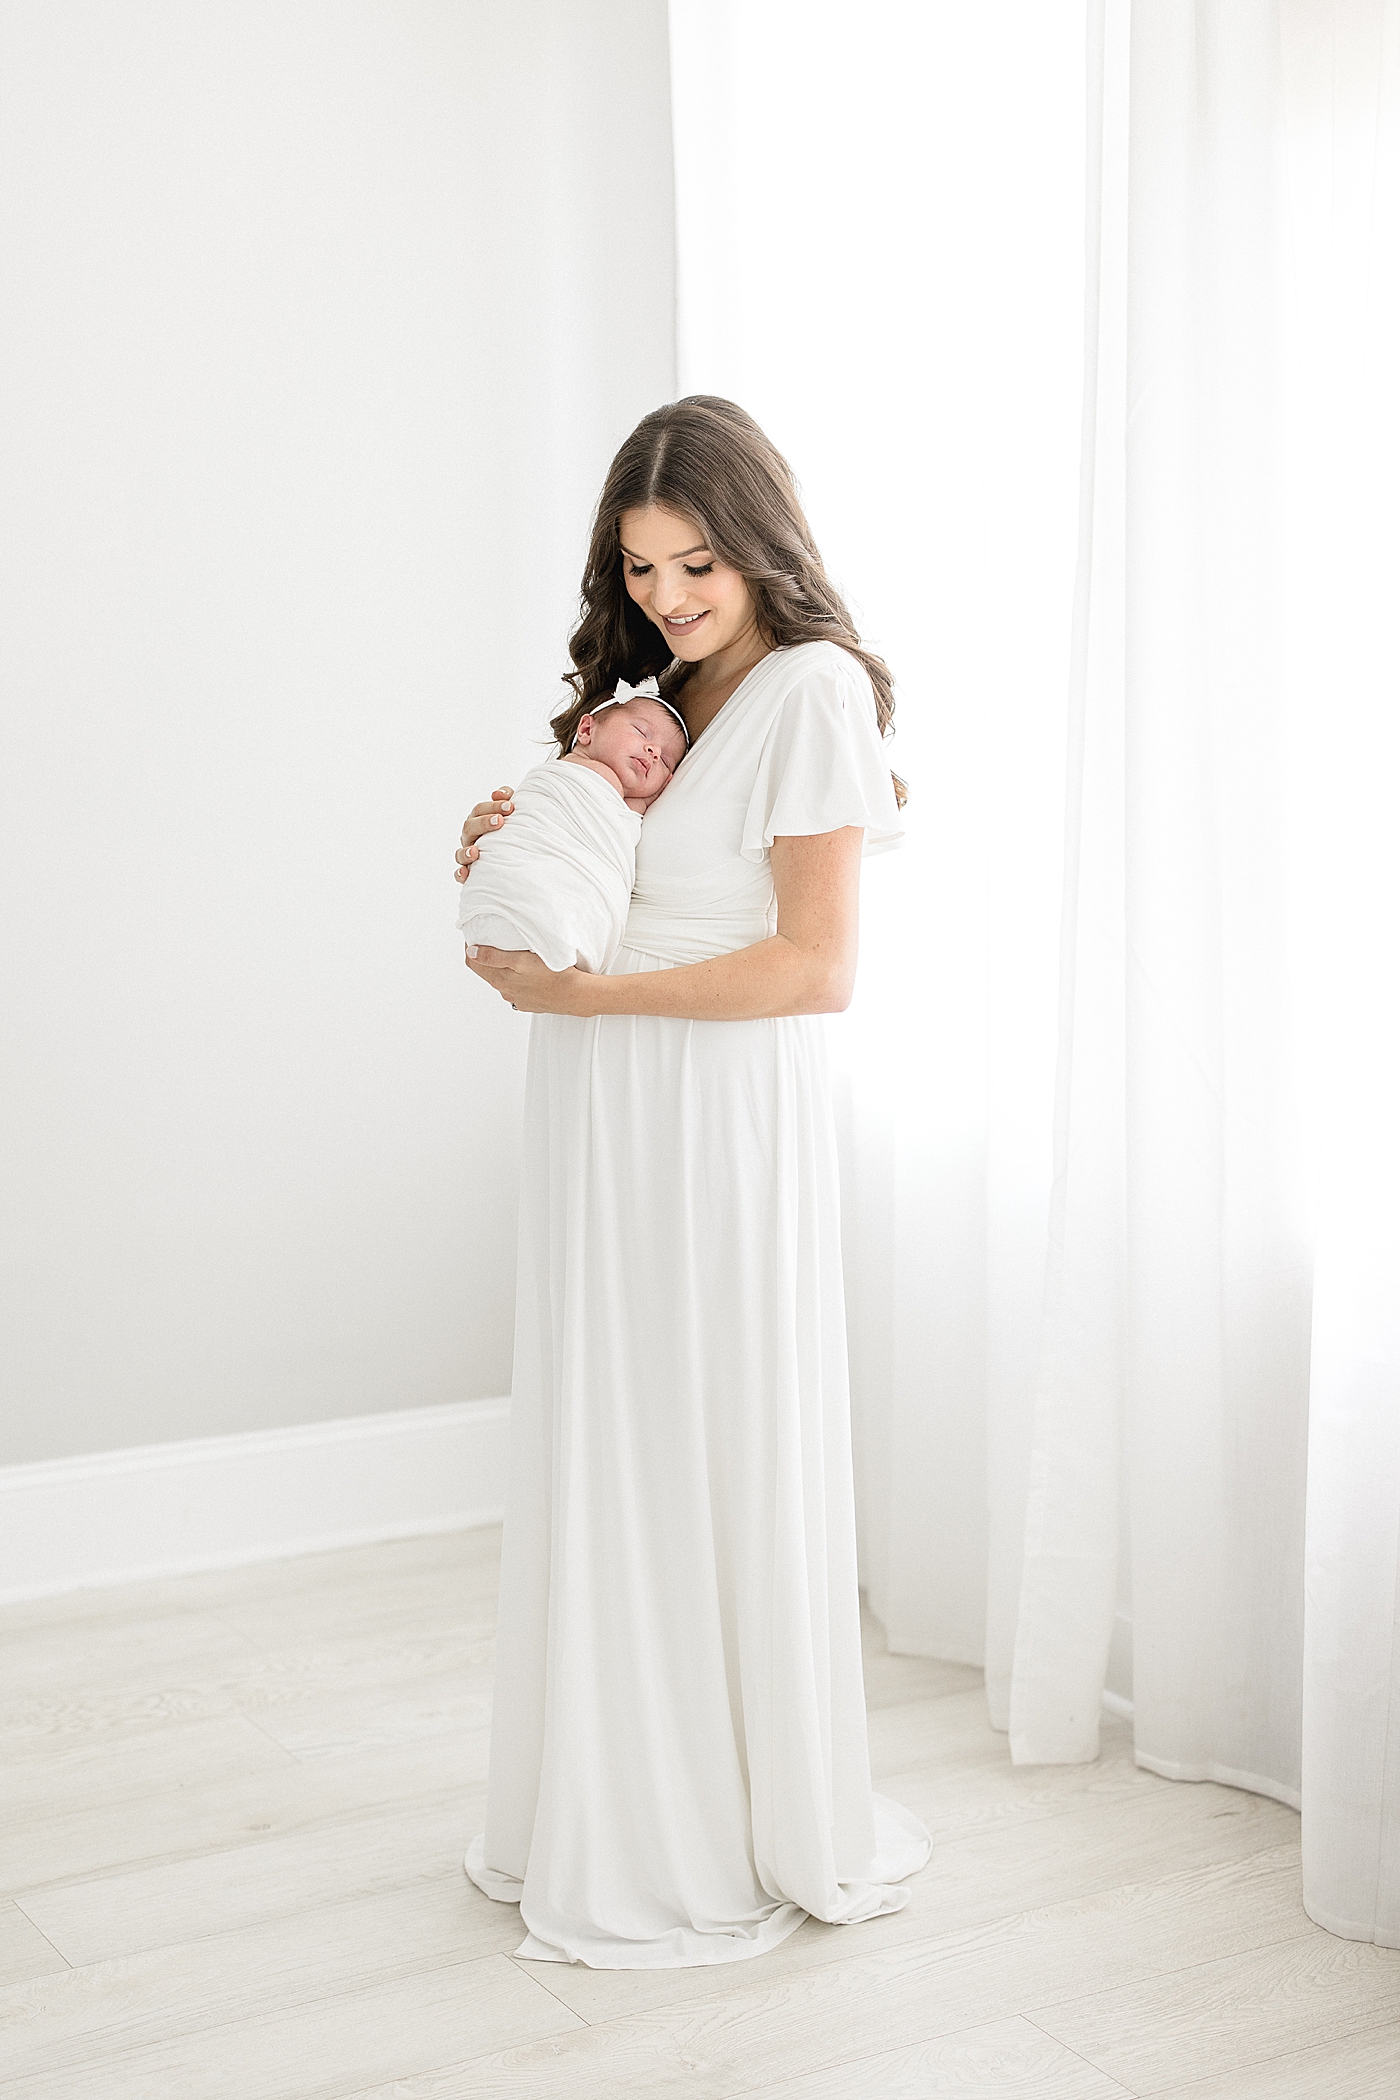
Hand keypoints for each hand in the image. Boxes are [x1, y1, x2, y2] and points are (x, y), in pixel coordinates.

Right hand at [454, 787, 514, 881]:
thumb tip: (499, 793)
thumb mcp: (511, 812)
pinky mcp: (469, 872)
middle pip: (469, 827)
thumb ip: (506, 798)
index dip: (492, 807)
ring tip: (476, 852)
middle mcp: (470, 837)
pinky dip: (460, 874)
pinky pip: (459, 874)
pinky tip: (466, 874)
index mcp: (478, 820)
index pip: (479, 810)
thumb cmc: (513, 828)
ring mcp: (468, 854)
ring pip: (460, 852)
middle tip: (499, 821)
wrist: (520, 853)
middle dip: (483, 823)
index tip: (509, 806)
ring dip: (466, 852)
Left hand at [464, 945, 593, 1014]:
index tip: (475, 935)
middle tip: (492, 939)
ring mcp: (518, 998)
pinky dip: (516, 977)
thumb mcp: (521, 961)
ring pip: (502, 980)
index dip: (470, 948)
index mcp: (500, 980)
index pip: (473, 963)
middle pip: (486, 971)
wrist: (577, 995)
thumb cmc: (553, 975)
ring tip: (512, 952)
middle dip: (485, 956)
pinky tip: (527, 970)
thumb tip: (471, 952)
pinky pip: (517, 988)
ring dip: (502, 967)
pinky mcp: (530, 1002)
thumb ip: (494, 957)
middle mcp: (506, 991)